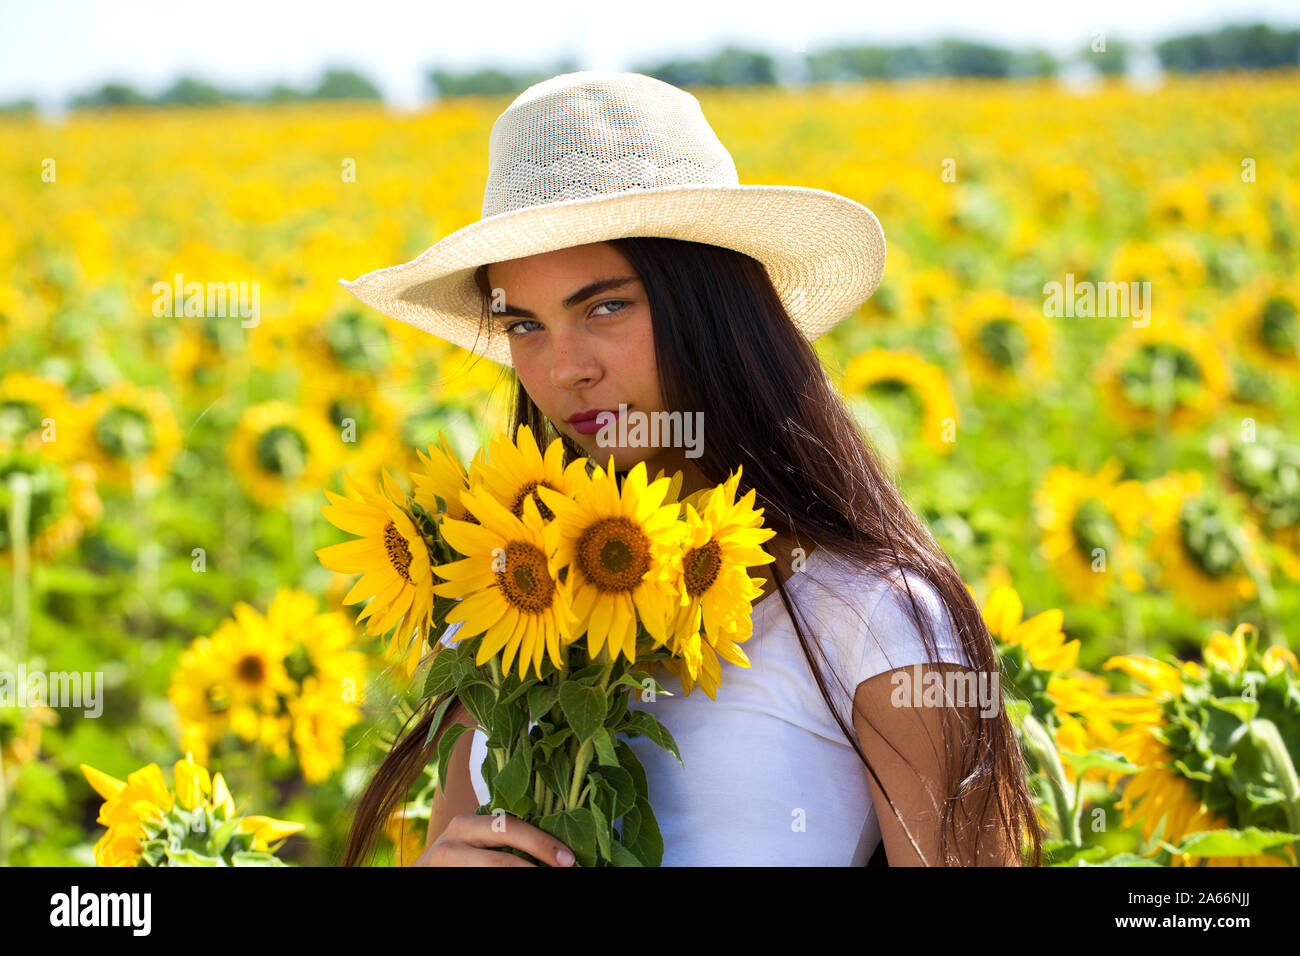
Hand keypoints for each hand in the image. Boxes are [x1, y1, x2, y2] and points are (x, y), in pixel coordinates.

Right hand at [412, 811, 576, 866]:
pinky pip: (480, 881)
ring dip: (525, 875)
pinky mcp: (441, 878)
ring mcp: (443, 861)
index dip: (543, 843)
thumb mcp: (477, 840)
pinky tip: (525, 880)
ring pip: (494, 872)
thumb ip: (504, 837)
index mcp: (467, 823)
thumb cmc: (459, 855)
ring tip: (545, 877)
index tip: (569, 859)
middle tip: (565, 870)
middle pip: (502, 858)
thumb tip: (556, 849)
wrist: (423, 873)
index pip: (511, 827)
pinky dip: (503, 884)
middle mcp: (454, 840)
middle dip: (538, 859)